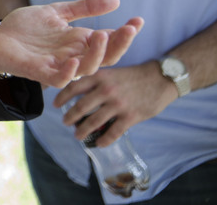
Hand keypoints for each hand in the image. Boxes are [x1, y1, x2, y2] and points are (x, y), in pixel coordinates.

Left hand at [0, 0, 143, 88]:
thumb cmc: (27, 27)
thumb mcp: (58, 12)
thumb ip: (84, 8)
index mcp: (79, 43)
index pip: (109, 42)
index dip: (125, 34)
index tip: (139, 20)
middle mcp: (73, 56)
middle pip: (104, 58)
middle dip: (119, 45)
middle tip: (128, 29)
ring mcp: (57, 66)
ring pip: (85, 68)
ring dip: (96, 55)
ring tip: (102, 35)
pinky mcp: (39, 72)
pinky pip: (58, 79)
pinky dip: (67, 73)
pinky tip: (73, 61)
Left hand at [54, 62, 173, 145]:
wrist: (160, 78)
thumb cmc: (133, 75)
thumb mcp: (111, 72)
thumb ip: (96, 81)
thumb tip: (78, 93)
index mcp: (99, 77)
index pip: (73, 87)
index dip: (61, 97)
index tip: (55, 104)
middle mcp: (106, 90)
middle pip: (80, 107)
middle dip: (70, 117)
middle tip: (65, 122)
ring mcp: (118, 104)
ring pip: (94, 121)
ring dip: (83, 130)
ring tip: (77, 135)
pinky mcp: (130, 116)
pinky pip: (113, 132)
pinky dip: (104, 140)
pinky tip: (99, 144)